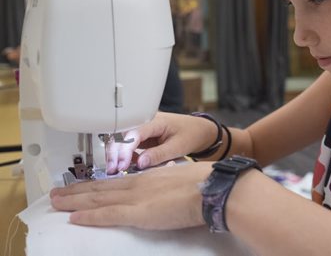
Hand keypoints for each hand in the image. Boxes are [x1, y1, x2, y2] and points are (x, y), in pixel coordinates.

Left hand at [50, 161, 212, 229]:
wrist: (210, 188)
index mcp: (148, 176)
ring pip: (98, 198)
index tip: (81, 185)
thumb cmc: (202, 182)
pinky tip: (75, 218)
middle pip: (100, 187)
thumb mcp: (181, 177)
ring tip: (57, 201)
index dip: (96, 184)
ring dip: (75, 200)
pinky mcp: (139, 212)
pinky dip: (90, 216)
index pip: (115, 181)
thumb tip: (166, 187)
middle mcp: (137, 184)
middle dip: (76, 191)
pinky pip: (108, 214)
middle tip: (56, 193)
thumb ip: (168, 183)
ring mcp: (136, 197)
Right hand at [106, 112, 218, 172]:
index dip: (125, 149)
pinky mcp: (142, 137)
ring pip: (123, 140)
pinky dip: (125, 156)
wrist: (199, 130)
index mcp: (155, 120)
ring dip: (117, 154)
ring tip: (115, 170)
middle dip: (116, 152)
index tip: (122, 164)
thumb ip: (158, 155)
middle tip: (113, 169)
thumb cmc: (191, 134)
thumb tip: (140, 164)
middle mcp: (145, 122)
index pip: (134, 133)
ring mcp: (143, 129)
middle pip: (123, 135)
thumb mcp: (177, 147)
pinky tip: (125, 166)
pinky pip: (129, 146)